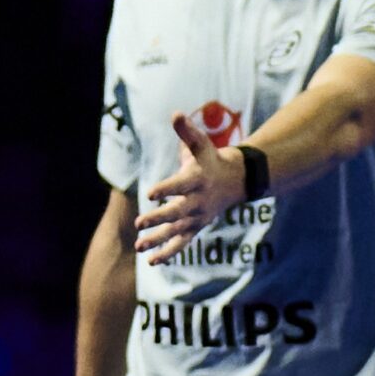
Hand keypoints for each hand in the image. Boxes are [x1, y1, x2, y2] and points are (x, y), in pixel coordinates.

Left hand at [135, 111, 248, 264]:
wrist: (236, 180)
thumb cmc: (210, 159)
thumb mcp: (200, 144)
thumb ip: (186, 131)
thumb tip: (175, 113)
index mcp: (197, 179)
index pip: (180, 185)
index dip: (166, 189)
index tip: (150, 193)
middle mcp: (197, 201)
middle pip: (176, 212)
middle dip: (158, 219)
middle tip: (139, 224)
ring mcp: (197, 217)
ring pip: (176, 231)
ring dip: (157, 240)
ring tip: (139, 247)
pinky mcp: (195, 227)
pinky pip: (182, 243)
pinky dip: (168, 253)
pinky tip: (151, 261)